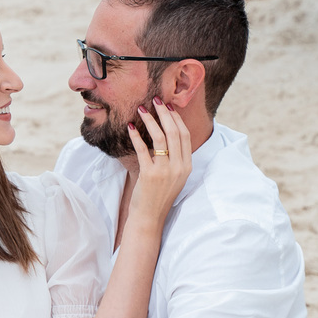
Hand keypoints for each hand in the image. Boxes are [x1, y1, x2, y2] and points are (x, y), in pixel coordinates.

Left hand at [127, 96, 191, 223]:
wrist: (150, 217)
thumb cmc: (159, 195)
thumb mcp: (174, 176)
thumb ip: (175, 158)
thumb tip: (169, 135)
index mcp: (187, 166)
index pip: (185, 135)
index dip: (176, 118)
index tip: (168, 107)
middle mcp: (179, 167)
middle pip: (175, 132)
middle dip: (164, 113)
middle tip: (155, 100)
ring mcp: (165, 171)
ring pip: (161, 138)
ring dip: (150, 120)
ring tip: (141, 109)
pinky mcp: (150, 175)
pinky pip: (143, 150)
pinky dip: (136, 136)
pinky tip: (130, 127)